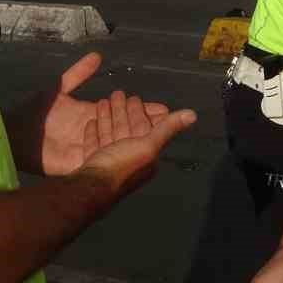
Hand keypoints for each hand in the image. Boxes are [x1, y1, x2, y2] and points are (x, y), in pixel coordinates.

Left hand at [10, 53, 175, 175]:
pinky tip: (132, 156)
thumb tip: (98, 56)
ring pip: (116, 145)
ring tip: (157, 137)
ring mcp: (86, 148)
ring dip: (134, 140)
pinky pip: (99, 159)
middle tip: (171, 122)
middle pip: (124, 130)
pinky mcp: (77, 162)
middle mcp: (93, 132)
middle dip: (146, 126)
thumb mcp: (59, 88)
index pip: (122, 112)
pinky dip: (114, 157)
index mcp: (90, 114)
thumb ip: (78, 74)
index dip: (141, 110)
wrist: (13, 132)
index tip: (165, 108)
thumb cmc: (33, 111)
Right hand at [76, 99, 196, 197]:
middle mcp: (129, 159)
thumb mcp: (148, 145)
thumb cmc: (120, 168)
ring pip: (110, 135)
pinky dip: (94, 133)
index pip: (143, 128)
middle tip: (116, 95)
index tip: (133, 97)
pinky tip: (91, 122)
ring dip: (107, 118)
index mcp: (144, 155)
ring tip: (102, 103)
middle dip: (121, 111)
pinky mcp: (94, 164)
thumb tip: (192, 115)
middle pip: (125, 129)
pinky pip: (94, 145)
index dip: (138, 111)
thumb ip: (167, 129)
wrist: (90, 188)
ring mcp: (109, 162)